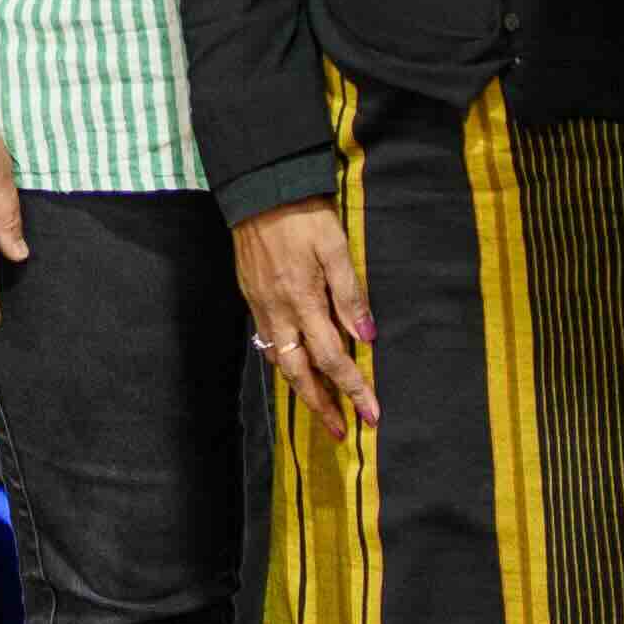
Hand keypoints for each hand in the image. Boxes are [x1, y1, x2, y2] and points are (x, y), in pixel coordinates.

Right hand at [229, 199, 375, 432]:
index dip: (353, 389)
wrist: (258, 191)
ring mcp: (261, 307)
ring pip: (280, 362)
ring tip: (321, 408)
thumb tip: (367, 337)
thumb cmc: (303, 216)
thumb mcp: (336, 248)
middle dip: (321, 406)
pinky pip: (267, 343)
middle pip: (299, 374)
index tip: (372, 414)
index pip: (332, 358)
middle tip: (341, 431)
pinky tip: (296, 366)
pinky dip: (284, 364)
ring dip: (301, 389)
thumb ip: (351, 294)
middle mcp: (278, 312)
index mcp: (303, 301)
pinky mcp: (251, 298)